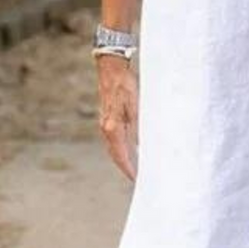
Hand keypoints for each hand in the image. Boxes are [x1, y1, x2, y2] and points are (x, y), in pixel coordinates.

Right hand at [96, 54, 138, 180]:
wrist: (111, 68)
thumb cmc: (125, 84)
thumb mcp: (136, 104)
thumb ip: (139, 125)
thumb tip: (143, 144)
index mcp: (113, 127)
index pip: (121, 155)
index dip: (129, 169)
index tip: (137, 179)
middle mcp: (106, 128)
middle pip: (115, 155)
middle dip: (125, 168)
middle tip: (137, 178)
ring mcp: (105, 123)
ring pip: (113, 148)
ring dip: (122, 159)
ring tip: (134, 169)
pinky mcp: (107, 118)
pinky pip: (114, 140)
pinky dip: (120, 149)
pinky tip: (129, 150)